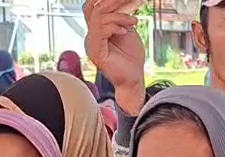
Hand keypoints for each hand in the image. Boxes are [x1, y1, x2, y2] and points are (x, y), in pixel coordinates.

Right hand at [84, 0, 145, 114]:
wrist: (133, 80)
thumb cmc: (131, 58)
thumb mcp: (127, 29)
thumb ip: (121, 16)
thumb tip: (123, 1)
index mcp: (97, 29)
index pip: (94, 6)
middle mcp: (91, 35)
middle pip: (93, 7)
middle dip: (112, 1)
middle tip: (131, 0)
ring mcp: (91, 44)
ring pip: (98, 17)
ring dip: (119, 16)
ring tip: (133, 21)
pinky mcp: (96, 52)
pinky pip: (100, 31)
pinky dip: (114, 27)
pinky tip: (125, 31)